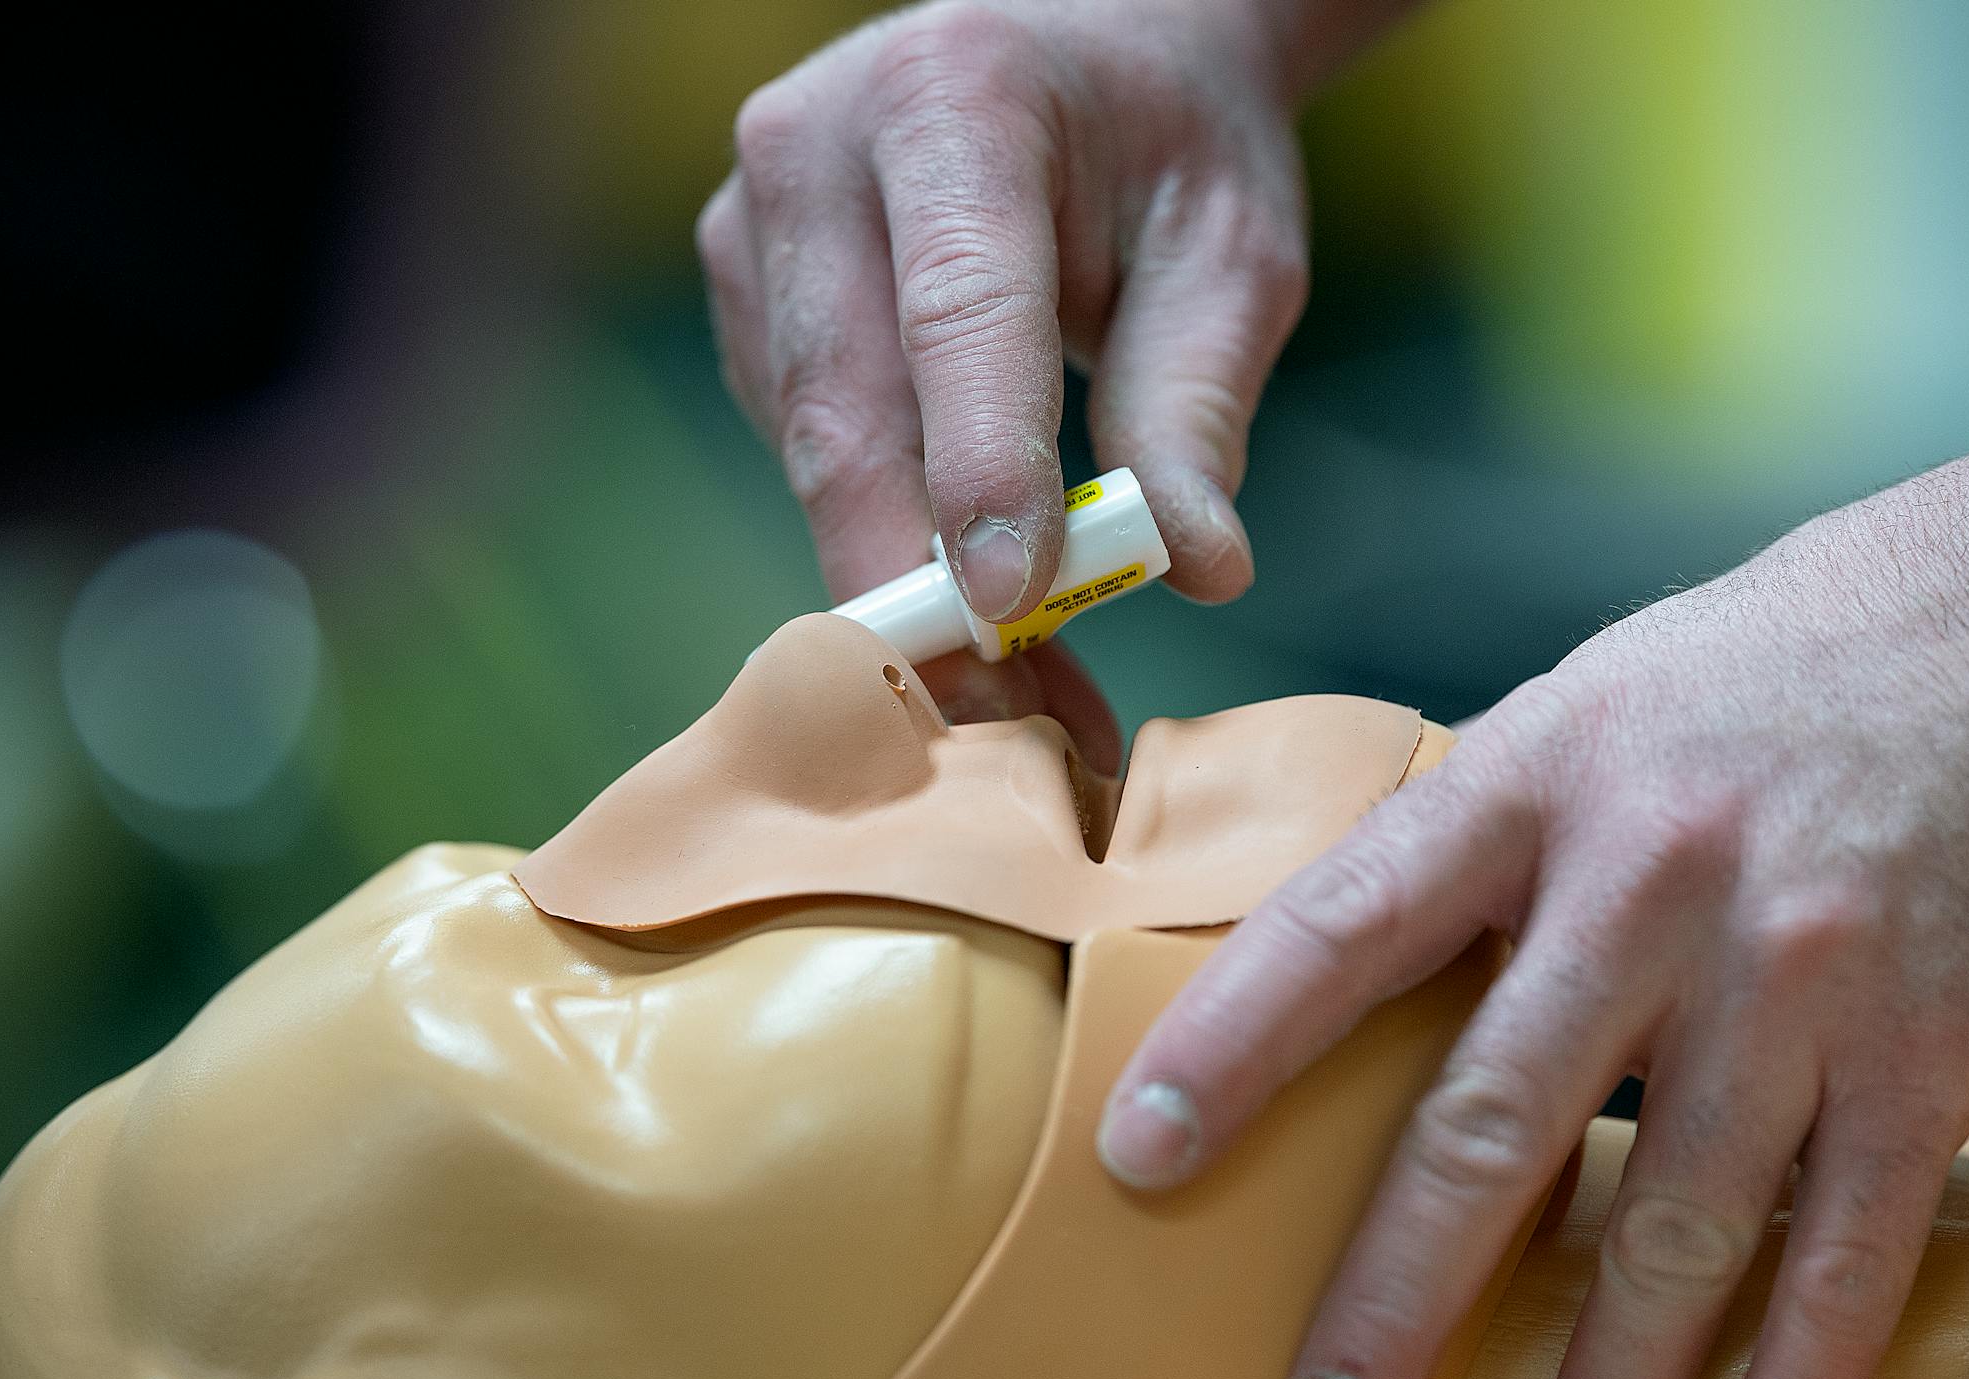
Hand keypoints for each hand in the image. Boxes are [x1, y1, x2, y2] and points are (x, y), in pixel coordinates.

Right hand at [701, 0, 1322, 769]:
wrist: (1073, 59)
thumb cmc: (1164, 149)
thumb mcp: (1226, 256)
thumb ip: (1194, 408)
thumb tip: (1196, 571)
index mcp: (954, 98)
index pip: (958, 310)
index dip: (980, 470)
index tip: (1016, 606)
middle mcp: (814, 151)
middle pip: (847, 414)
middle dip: (922, 588)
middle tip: (1011, 723)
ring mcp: (752, 229)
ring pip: (817, 458)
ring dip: (910, 590)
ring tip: (1029, 685)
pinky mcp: (741, 301)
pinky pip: (805, 455)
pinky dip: (886, 542)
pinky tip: (967, 593)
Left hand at [1098, 432, 1968, 1378]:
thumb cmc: (1736, 687)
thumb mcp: (1566, 722)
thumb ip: (1459, 858)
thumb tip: (1325, 995)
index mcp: (1529, 789)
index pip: (1344, 924)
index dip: (1232, 1043)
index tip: (1140, 1156)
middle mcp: (1654, 885)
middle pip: (1496, 1119)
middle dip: (1398, 1296)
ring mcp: (1799, 976)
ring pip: (1678, 1221)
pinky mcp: (1927, 1050)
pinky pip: (1848, 1248)